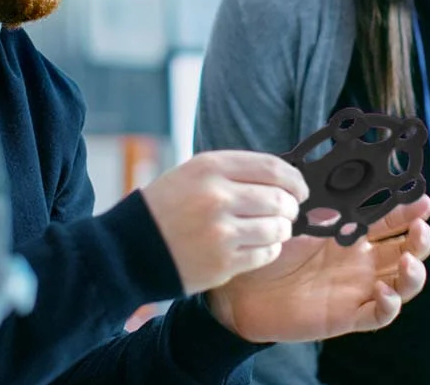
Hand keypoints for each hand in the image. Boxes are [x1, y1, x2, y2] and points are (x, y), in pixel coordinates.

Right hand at [141, 151, 308, 294]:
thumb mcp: (192, 173)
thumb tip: (282, 178)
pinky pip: (265, 253)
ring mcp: (221, 231)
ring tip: (275, 229)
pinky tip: (260, 245)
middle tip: (289, 211)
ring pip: (277, 228)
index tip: (300, 187)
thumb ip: (234, 172)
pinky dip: (270, 249)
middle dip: (291, 206)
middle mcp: (217, 196)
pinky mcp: (223, 262)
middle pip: (279, 198)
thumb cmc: (166, 208)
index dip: (294, 178)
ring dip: (283, 229)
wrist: (129, 249)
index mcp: (210, 167)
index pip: (271, 167)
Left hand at [206, 195, 429, 342]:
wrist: (244, 285)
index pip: (392, 222)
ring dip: (414, 274)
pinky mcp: (347, 316)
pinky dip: (388, 305)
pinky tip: (382, 292)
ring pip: (403, 285)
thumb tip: (349, 169)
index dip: (411, 212)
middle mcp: (363, 262)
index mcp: (354, 234)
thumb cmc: (272, 248)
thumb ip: (327, 203)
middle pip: (408, 252)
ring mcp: (358, 289)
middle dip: (422, 240)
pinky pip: (378, 315)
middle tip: (420, 228)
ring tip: (408, 261)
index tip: (423, 201)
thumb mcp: (302, 218)